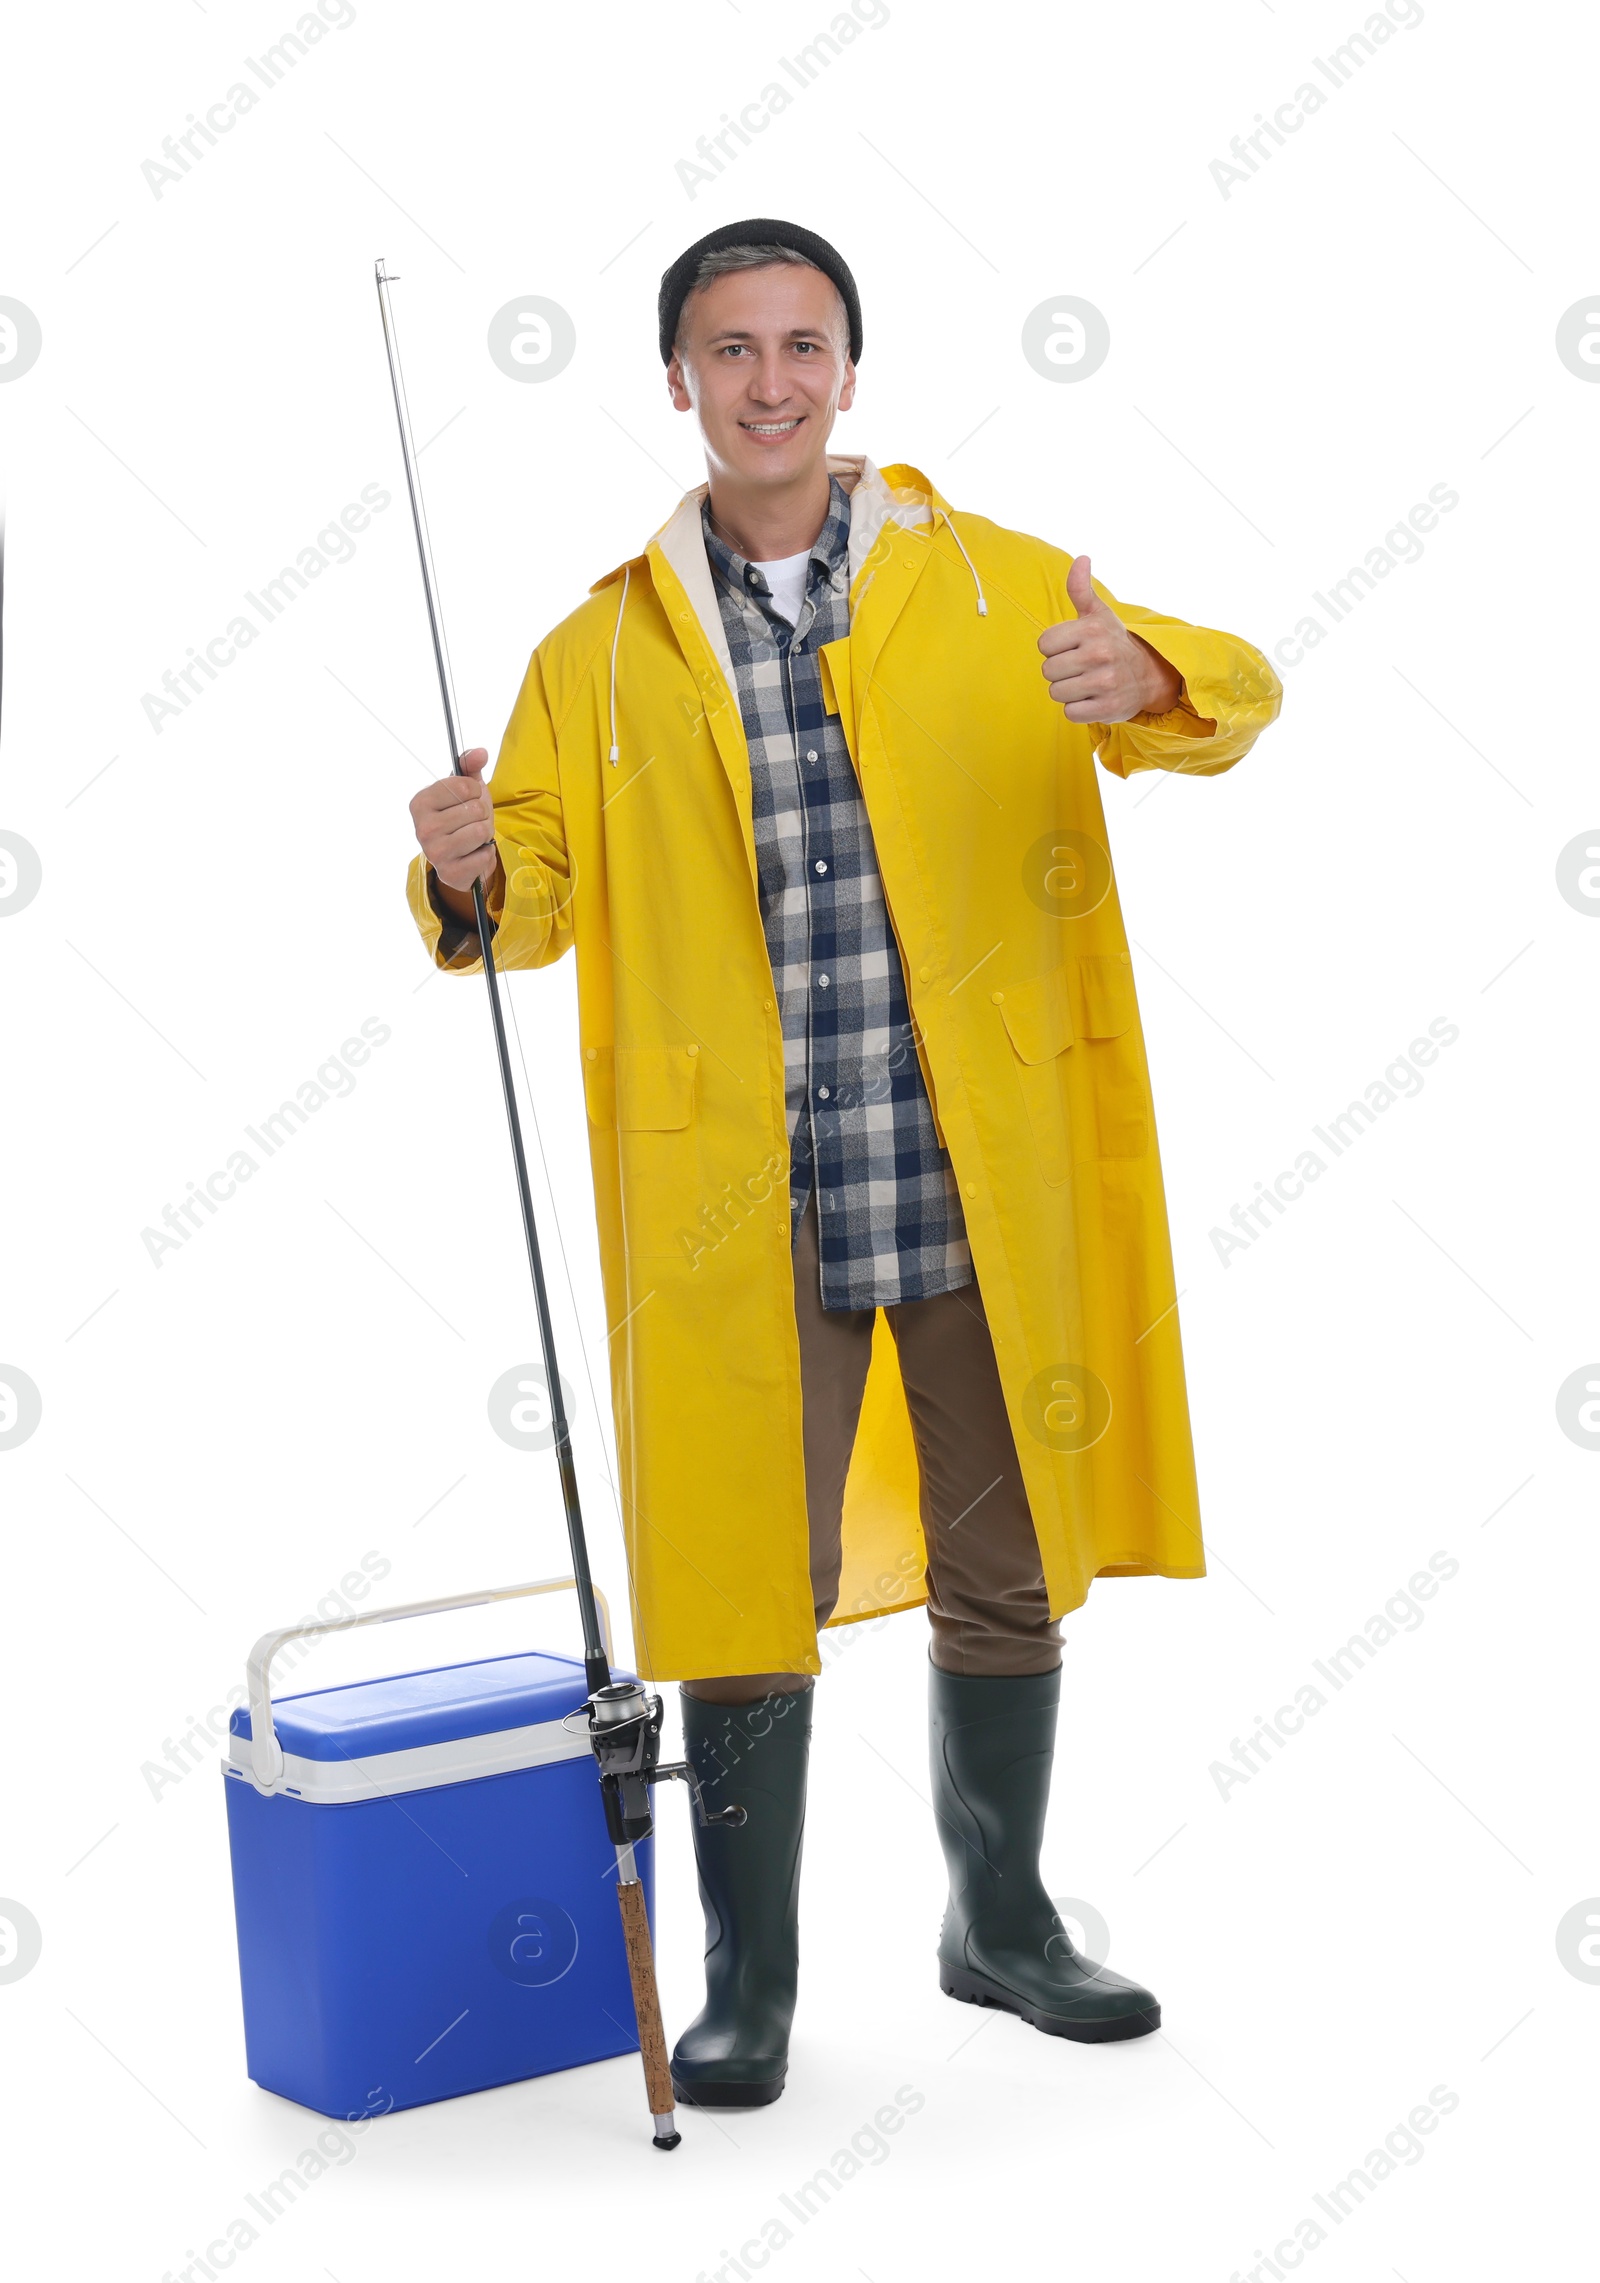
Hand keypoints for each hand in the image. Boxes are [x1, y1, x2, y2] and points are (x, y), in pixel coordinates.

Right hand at [410, 747, 501, 896]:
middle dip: (482, 815)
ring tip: (474, 837)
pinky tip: (473, 854)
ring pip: (481, 831)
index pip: (463, 786)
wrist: (463, 856)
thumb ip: (469, 765)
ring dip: (485, 834)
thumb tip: (480, 752)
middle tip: (471, 822)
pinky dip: (486, 854)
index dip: (475, 791)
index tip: (467, 799)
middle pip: (475, 809)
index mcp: (420, 803)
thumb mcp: (466, 789)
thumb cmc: (463, 817)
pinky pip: (485, 855)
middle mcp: (422, 828)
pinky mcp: (449, 873)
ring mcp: (434, 853)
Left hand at [1038, 555, 1182, 723]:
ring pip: (1056, 693)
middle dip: (1061, 671)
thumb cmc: (1113, 642)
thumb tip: (1081, 559)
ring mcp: (1104, 683)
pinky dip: (1078, 708)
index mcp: (1092, 629)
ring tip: (1086, 682)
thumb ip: (1081, 589)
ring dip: (1068, 691)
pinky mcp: (1107, 708)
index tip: (1072, 647)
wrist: (1148, 674)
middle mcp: (1100, 655)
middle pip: (1048, 671)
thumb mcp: (1098, 614)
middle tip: (1081, 667)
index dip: (1054, 648)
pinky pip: (1070, 713)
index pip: (1044, 644)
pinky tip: (1093, 698)